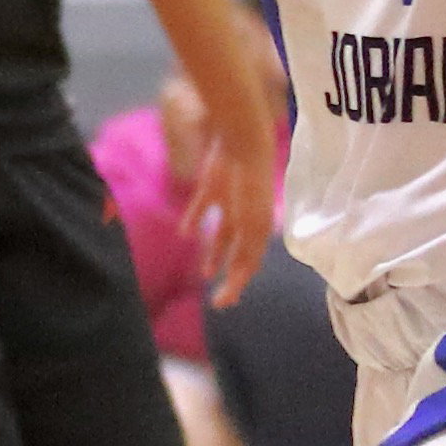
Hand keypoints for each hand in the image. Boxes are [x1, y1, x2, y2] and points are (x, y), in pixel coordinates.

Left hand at [188, 126, 277, 308]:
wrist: (240, 143)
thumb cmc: (250, 185)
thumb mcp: (252, 222)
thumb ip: (247, 248)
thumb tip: (244, 275)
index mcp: (259, 227)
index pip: (251, 262)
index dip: (239, 283)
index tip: (224, 302)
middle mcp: (246, 218)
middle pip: (238, 253)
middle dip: (230, 275)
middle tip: (217, 298)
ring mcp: (229, 202)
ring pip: (221, 235)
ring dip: (214, 254)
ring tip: (204, 273)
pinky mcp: (211, 186)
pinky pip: (202, 209)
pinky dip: (194, 221)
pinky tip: (185, 234)